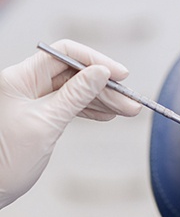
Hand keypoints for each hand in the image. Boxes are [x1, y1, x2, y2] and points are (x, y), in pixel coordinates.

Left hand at [0, 39, 140, 208]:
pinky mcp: (41, 114)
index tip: (119, 74)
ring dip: (103, 100)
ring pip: (77, 90)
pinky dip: (91, 109)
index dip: (95, 60)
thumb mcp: (45, 124)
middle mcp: (27, 84)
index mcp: (19, 78)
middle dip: (105, 87)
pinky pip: (71, 105)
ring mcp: (34, 99)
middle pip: (75, 74)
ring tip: (127, 110)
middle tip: (129, 101)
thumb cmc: (2, 162)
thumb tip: (101, 72)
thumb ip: (75, 95)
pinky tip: (108, 114)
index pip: (64, 54)